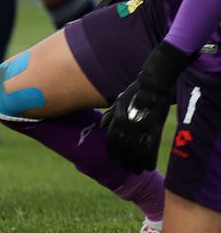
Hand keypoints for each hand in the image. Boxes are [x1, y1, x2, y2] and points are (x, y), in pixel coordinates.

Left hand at [102, 41, 192, 172]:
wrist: (152, 86)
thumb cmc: (135, 92)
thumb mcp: (118, 101)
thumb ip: (111, 115)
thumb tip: (102, 125)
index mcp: (117, 119)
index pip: (112, 142)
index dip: (114, 154)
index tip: (116, 161)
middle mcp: (126, 126)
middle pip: (124, 150)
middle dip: (125, 161)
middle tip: (129, 169)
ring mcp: (140, 128)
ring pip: (136, 152)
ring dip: (137, 164)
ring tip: (138, 171)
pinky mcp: (155, 129)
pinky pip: (151, 149)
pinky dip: (150, 159)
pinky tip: (150, 167)